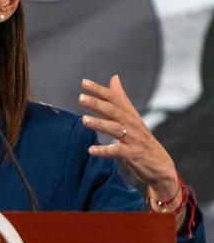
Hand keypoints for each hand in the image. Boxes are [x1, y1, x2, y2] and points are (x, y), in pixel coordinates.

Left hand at [78, 75, 178, 200]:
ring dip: (100, 124)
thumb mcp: (131, 117)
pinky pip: (118, 151)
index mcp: (129, 115)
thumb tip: (114, 78)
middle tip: (81, 98)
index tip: (84, 82)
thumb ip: (121, 99)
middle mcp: (132, 124)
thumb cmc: (141, 139)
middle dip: (97, 104)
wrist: (161, 165)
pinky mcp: (133, 154)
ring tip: (84, 120)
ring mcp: (133, 139)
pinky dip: (105, 151)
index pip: (114, 99)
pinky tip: (91, 150)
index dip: (100, 91)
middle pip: (113, 111)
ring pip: (115, 129)